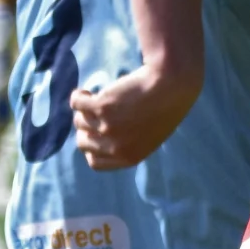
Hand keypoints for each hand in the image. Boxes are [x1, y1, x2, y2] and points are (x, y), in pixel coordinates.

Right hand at [70, 60, 200, 169]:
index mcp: (129, 158)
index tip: (94, 134)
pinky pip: (77, 104)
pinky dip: (78, 97)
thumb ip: (127, 141)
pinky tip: (84, 92)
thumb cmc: (165, 106)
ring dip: (83, 110)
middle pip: (83, 143)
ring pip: (79, 121)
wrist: (172, 86)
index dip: (92, 148)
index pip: (95, 162)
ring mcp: (107, 128)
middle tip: (92, 114)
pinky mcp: (101, 107)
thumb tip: (98, 135)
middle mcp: (116, 147)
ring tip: (92, 98)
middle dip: (85, 128)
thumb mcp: (148, 135)